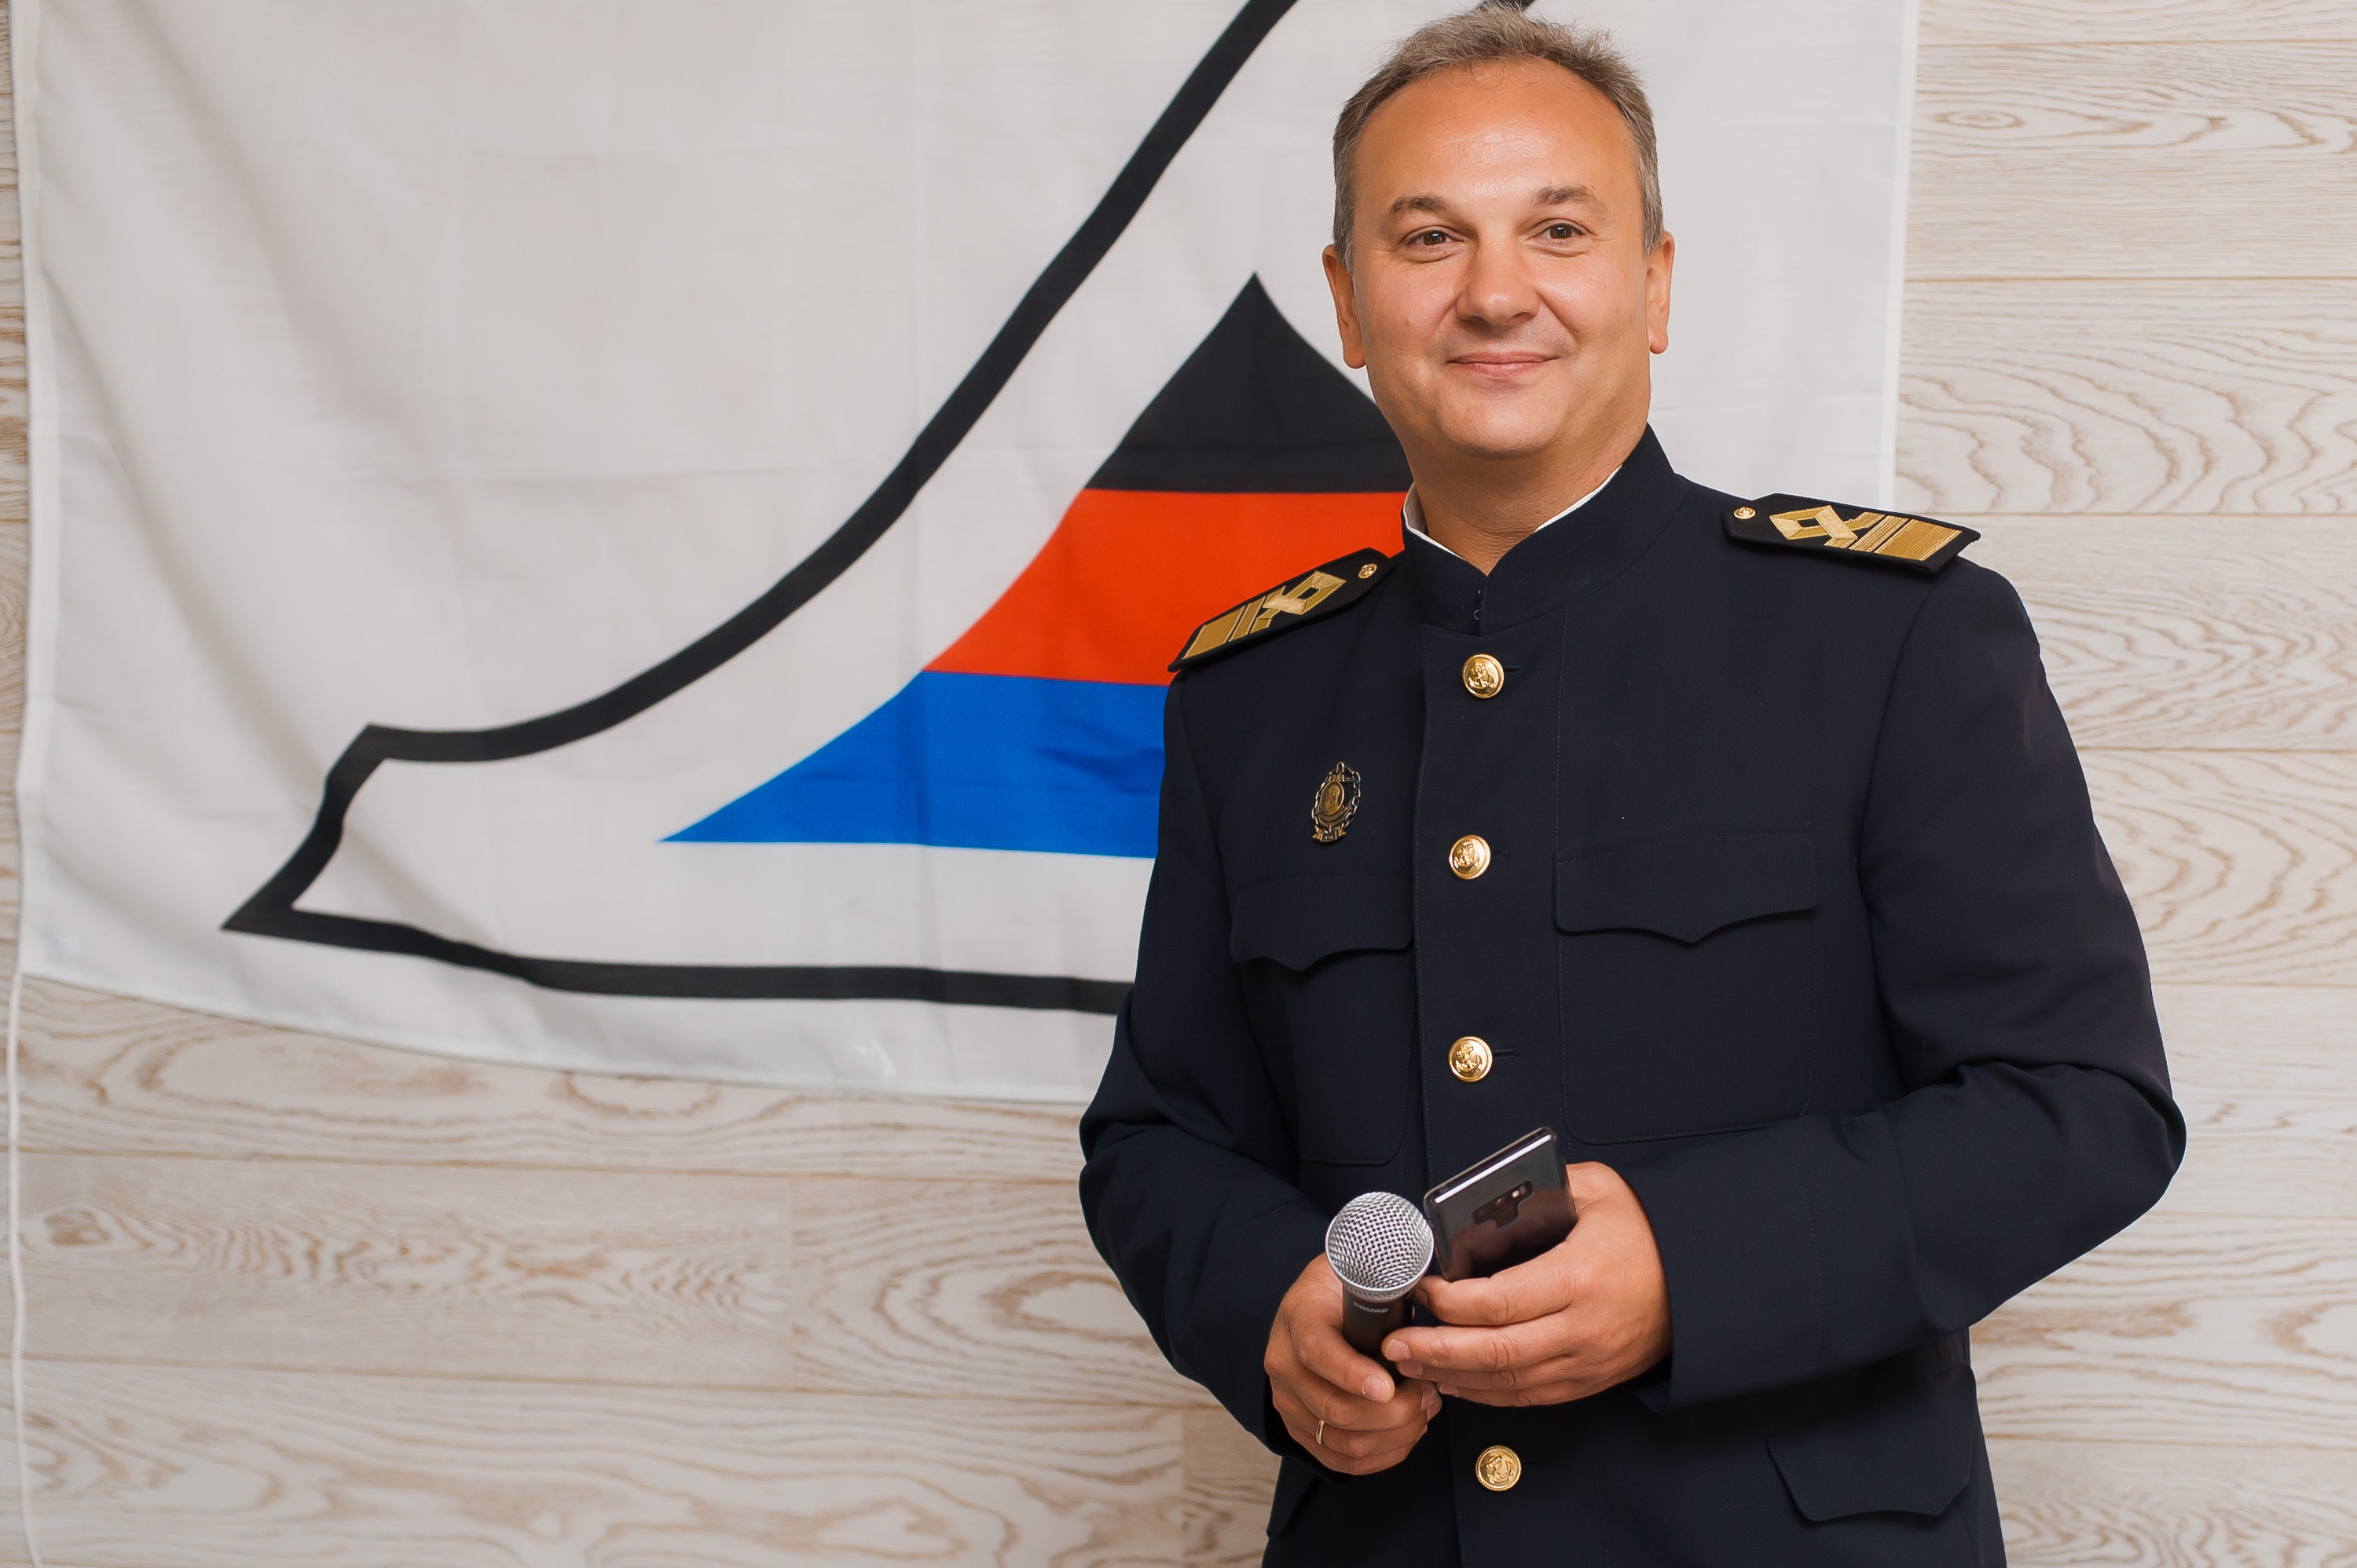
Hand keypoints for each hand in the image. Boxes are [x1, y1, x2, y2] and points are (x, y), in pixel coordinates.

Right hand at [1265, 1254, 1439, 1472]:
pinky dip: (1382, 1454)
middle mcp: (1283, 1364)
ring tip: (1423, 1410)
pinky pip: (1342, 1460)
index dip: (1352, 1373)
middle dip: (1394, 1412)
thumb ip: (1382, 1281)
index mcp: (1297, 1317)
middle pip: (1335, 1408)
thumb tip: (1423, 1289)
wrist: (1315, 1304)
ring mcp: (1288, 1401)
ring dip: (1395, 1435)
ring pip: (1343, 1441)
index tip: (1389, 1385)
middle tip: (1428, 1394)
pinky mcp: (1300, 1429)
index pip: (1316, 1350)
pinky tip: (1407, 1432)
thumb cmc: (1344, 1287)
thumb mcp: (1358, 1270)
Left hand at [1384, 1161, 1669, 1406]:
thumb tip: (1489, 1190)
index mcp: (1580, 1277)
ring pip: (1507, 1382)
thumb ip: (1545, 1184)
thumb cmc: (1646, 1232)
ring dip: (1452, 1376)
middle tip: (1396, 1343)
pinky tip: (1454, 1381)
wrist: (1701, 1281)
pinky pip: (1527, 1396)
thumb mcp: (1599, 1189)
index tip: (1422, 1289)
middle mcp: (1582, 1328)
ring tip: (1410, 1365)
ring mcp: (1586, 1361)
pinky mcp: (1587, 1381)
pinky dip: (1485, 1393)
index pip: (1498, 1302)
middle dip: (1435, 1350)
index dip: (1450, 1302)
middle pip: (1495, 1351)